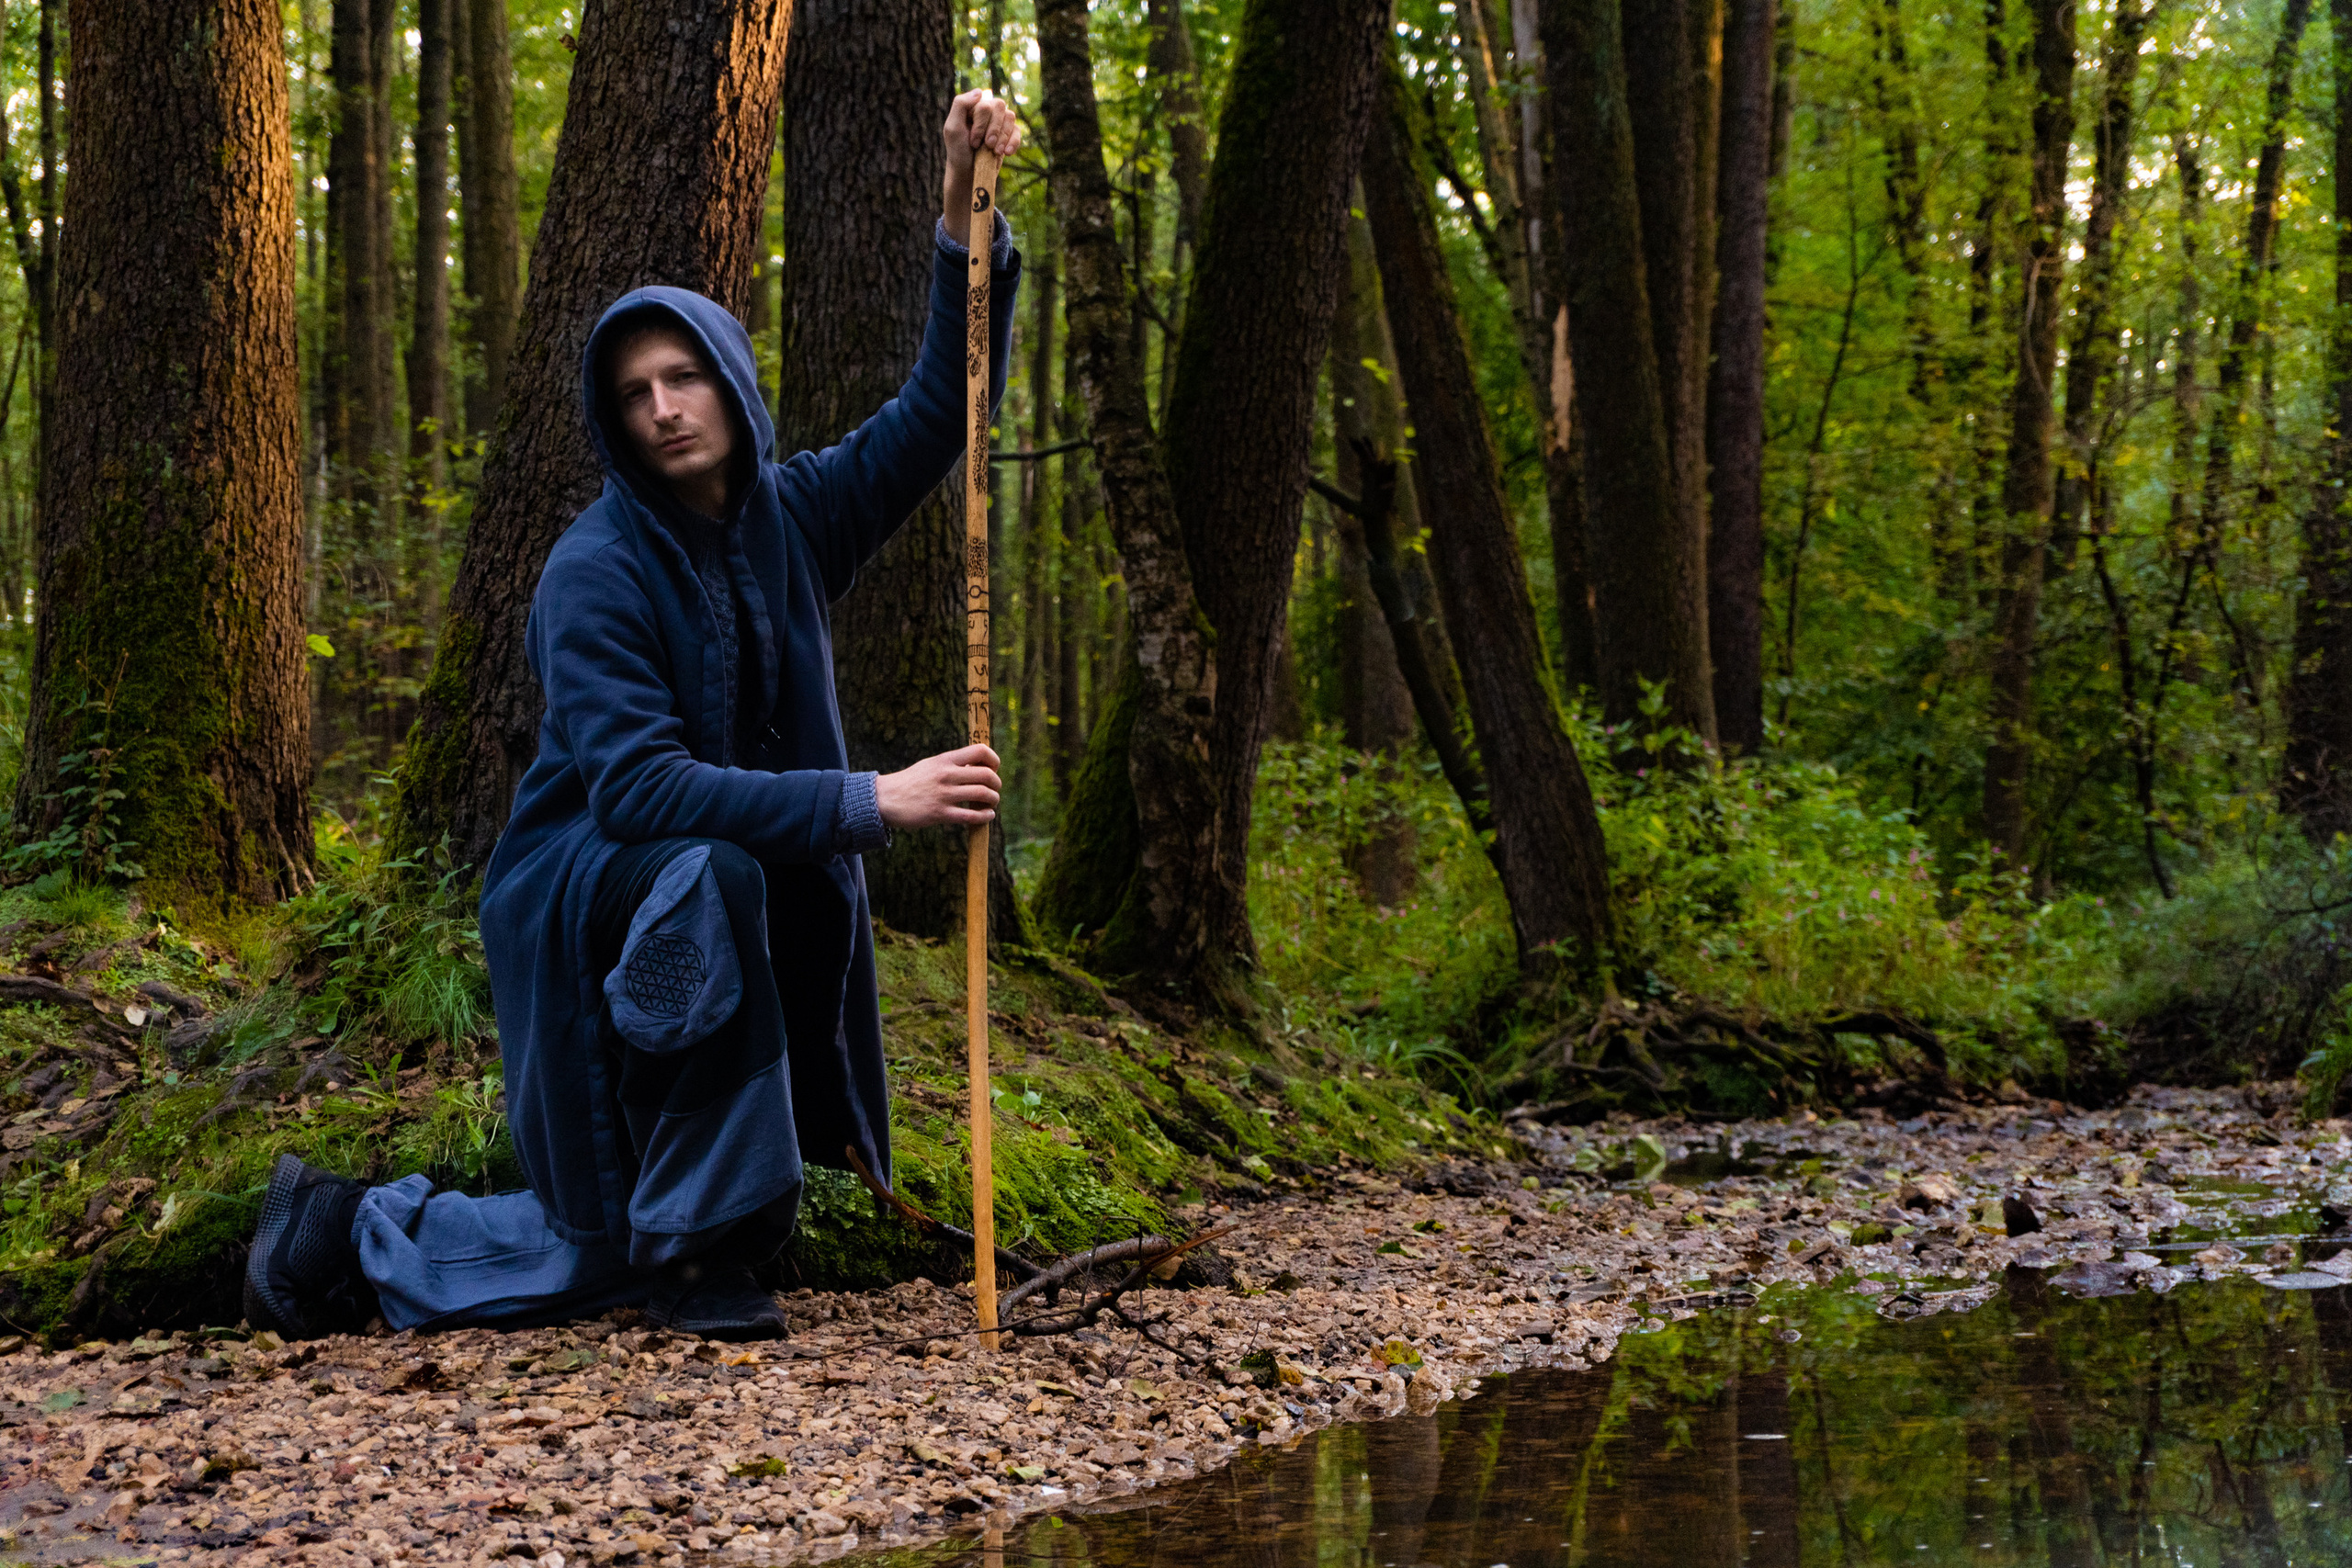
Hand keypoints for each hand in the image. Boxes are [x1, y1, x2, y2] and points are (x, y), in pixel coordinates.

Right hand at [876, 743, 1000, 829]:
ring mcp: (944, 795)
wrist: (886, 799)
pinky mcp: (940, 814)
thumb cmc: (911, 782)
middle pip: (986, 775)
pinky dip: (985, 816)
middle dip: (996, 783)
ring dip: (993, 799)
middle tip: (994, 789)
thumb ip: (953, 764)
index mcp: (945, 760)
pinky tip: (987, 815)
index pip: (980, 751)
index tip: (993, 769)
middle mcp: (946, 775)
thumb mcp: (931, 765)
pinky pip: (972, 816)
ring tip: (991, 802)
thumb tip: (978, 767)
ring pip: (982, 795)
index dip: (994, 760)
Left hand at [942, 88, 1022, 239]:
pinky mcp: (1009, 134)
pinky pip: (1018, 130)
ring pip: (1010, 116)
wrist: (969, 173)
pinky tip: (1006, 153)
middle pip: (999, 106)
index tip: (973, 141)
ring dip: (1003, 136)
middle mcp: (987, 110)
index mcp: (972, 106)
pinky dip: (1013, 142)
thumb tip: (979, 92)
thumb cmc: (958, 151)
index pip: (984, 103)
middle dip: (993, 129)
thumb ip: (960, 105)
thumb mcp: (952, 127)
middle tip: (985, 145)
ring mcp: (999, 121)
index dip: (981, 123)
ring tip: (994, 151)